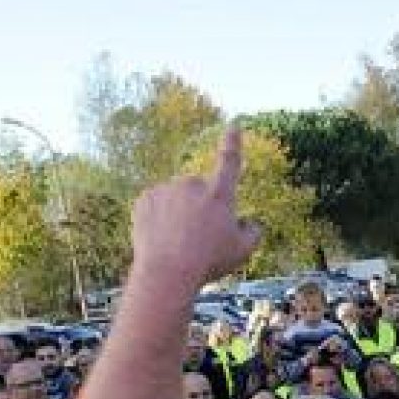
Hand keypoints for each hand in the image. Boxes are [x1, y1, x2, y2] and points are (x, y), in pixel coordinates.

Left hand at [129, 127, 260, 288]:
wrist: (167, 272)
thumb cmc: (209, 262)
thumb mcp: (243, 252)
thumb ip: (253, 233)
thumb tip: (250, 223)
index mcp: (220, 194)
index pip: (229, 161)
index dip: (233, 143)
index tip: (233, 126)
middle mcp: (192, 184)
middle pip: (199, 192)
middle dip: (199, 207)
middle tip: (199, 238)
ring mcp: (166, 189)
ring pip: (176, 200)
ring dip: (178, 214)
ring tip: (178, 244)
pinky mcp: (144, 199)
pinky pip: (156, 206)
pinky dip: (159, 220)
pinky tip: (161, 240)